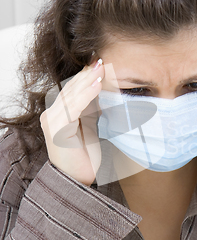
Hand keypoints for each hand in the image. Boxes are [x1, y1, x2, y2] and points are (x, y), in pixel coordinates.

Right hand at [40, 59, 105, 185]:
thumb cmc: (84, 155)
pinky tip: (97, 85)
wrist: (78, 179)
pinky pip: (74, 108)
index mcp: (59, 113)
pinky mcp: (58, 130)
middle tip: (102, 59)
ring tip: (102, 69)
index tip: (99, 61)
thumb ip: (91, 109)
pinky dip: (86, 95)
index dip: (85, 75)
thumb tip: (101, 90)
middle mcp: (52, 115)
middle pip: (71, 89)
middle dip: (87, 74)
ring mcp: (53, 122)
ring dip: (88, 81)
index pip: (72, 88)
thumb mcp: (90, 126)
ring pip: (72, 96)